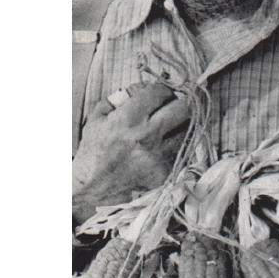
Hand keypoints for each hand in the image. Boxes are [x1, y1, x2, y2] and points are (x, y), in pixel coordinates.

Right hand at [72, 81, 190, 223]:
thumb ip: (118, 98)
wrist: (91, 190)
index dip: (163, 89)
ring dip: (181, 125)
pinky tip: (163, 147)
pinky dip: (175, 146)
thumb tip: (141, 88)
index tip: (162, 93)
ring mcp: (158, 155)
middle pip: (184, 108)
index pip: (161, 92)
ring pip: (188, 130)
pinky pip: (180, 151)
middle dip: (181, 103)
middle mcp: (146, 135)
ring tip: (170, 127)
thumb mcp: (96, 119)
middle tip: (174, 106)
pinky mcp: (165, 172)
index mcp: (127, 119)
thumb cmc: (92, 153)